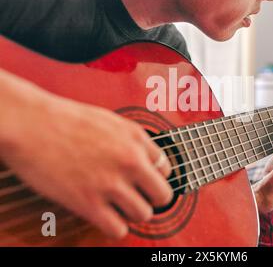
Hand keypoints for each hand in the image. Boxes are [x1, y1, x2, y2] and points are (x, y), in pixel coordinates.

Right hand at [0, 72, 172, 238]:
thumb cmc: (66, 119)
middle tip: (138, 197)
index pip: (166, 168)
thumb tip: (144, 157)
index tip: (144, 182)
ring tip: (118, 207)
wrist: (31, 123)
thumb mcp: (109, 120)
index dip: (155, 177)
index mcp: (136, 137)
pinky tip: (104, 216)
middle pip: (163, 195)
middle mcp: (130, 160)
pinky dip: (114, 226)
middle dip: (152, 199)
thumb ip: (130, 139)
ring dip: (132, 213)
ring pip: (144, 214)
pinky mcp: (89, 202)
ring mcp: (111, 182)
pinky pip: (118, 229)